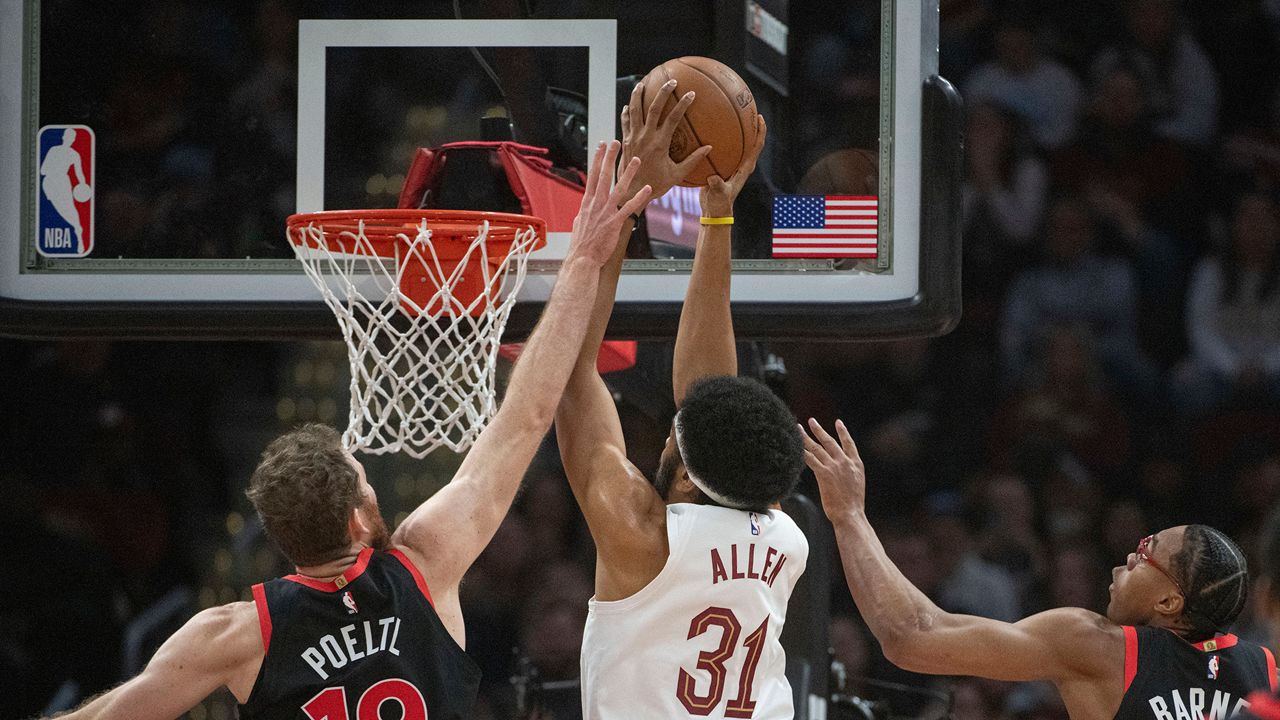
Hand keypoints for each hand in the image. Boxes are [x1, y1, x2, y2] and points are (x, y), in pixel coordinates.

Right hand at [567, 140, 650, 266]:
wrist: (582, 258)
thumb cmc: (581, 244)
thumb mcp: (580, 222)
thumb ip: (586, 211)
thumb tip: (587, 205)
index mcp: (587, 202)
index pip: (592, 175)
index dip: (597, 159)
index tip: (601, 146)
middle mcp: (596, 204)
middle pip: (603, 176)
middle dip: (610, 158)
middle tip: (615, 142)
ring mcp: (605, 213)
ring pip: (618, 188)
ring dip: (628, 173)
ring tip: (636, 159)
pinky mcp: (614, 223)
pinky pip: (628, 207)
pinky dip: (638, 197)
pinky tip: (647, 188)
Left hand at [620, 79, 711, 199]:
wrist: (631, 192)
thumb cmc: (656, 184)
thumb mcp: (677, 174)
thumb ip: (693, 160)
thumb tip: (709, 148)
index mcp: (660, 144)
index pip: (673, 118)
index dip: (683, 104)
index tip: (691, 94)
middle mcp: (646, 137)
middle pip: (653, 108)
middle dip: (663, 92)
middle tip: (671, 81)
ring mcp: (634, 137)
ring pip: (634, 111)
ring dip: (638, 96)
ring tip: (642, 84)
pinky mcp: (626, 141)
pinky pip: (625, 122)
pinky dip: (627, 112)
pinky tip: (629, 105)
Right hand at [700, 114, 766, 216]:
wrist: (714, 211)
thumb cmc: (720, 204)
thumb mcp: (719, 194)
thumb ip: (717, 186)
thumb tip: (712, 177)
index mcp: (745, 168)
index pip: (756, 146)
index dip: (760, 132)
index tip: (759, 117)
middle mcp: (741, 164)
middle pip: (750, 141)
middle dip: (751, 125)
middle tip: (747, 109)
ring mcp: (732, 165)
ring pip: (738, 144)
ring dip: (737, 130)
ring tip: (730, 114)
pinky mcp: (723, 167)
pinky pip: (723, 149)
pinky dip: (720, 139)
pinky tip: (708, 130)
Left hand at [801, 418, 866, 520]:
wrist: (850, 514)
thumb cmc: (853, 504)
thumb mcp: (856, 484)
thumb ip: (849, 473)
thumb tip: (841, 472)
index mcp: (856, 464)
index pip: (849, 443)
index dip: (843, 432)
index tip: (838, 422)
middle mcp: (845, 462)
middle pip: (830, 442)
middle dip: (819, 430)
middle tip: (812, 421)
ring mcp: (834, 466)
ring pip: (817, 448)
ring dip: (806, 437)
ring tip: (798, 429)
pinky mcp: (824, 474)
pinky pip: (810, 459)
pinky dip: (802, 452)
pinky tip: (795, 447)